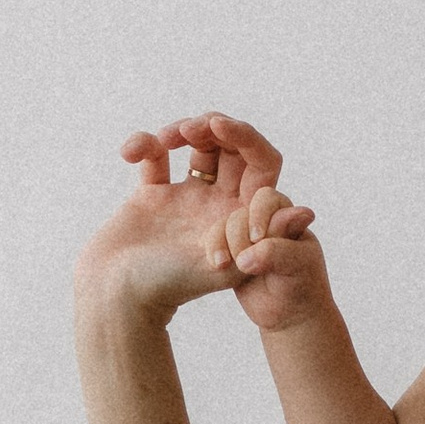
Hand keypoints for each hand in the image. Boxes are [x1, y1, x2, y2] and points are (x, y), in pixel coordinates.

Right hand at [75, 116, 295, 322]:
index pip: (260, 164)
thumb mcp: (227, 269)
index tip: (218, 126)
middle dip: (213, 127)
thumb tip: (307, 214)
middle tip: (190, 128)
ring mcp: (186, 198)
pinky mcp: (152, 196)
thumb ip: (268, 241)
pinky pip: (155, 157)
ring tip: (164, 139)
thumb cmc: (169, 285)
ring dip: (182, 129)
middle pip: (229, 147)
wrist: (117, 297)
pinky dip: (144, 146)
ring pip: (195, 145)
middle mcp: (219, 204)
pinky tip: (131, 153)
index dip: (246, 138)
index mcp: (242, 216)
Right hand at [219, 178, 330, 333]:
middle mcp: (266, 222)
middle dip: (240, 236)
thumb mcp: (297, 265)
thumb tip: (244, 257)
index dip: (258, 213)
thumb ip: (276, 252)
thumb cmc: (301, 286)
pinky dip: (215, 251)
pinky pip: (215, 241)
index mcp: (288, 216)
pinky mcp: (231, 252)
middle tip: (246, 262)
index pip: (267, 199)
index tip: (257, 238)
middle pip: (241, 213)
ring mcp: (246, 237)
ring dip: (224, 244)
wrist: (289, 314)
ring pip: (225, 227)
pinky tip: (220, 266)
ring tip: (227, 266)